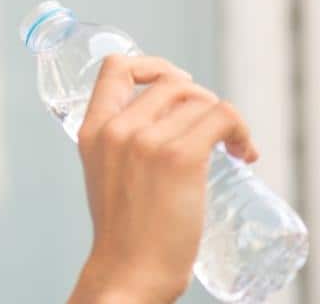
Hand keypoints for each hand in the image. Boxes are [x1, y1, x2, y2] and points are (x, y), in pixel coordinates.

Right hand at [68, 55, 257, 302]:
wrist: (129, 271)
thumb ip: (120, 141)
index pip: (115, 66)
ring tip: (231, 146)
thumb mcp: (104, 172)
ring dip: (225, 118)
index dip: (150, 64)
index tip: (173, 84)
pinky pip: (222, 116)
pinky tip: (243, 153)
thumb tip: (166, 118)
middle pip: (170, 81)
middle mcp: (116, 128)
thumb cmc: (124, 231)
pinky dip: (241, 129)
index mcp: (91, 129)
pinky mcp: (179, 157)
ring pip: (200, 99)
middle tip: (210, 128)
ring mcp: (145, 140)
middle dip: (199, 98)